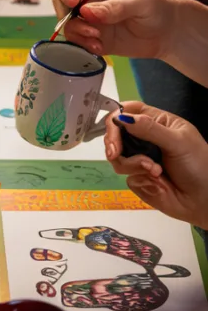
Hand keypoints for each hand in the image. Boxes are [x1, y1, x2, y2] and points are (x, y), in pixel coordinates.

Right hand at [55, 0, 173, 58]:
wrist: (168, 33)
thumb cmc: (159, 8)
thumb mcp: (143, 2)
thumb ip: (116, 6)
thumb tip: (87, 12)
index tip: (73, 2)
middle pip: (62, 1)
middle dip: (67, 15)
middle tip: (89, 27)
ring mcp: (90, 19)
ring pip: (67, 23)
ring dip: (77, 33)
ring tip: (98, 39)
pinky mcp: (93, 37)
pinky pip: (77, 41)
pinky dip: (83, 45)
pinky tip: (100, 48)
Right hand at [104, 102, 207, 228]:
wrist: (204, 200)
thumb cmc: (199, 165)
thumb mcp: (178, 142)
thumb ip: (150, 129)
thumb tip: (122, 118)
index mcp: (157, 123)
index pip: (130, 110)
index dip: (117, 115)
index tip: (113, 126)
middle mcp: (145, 139)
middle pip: (116, 134)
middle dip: (114, 142)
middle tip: (115, 152)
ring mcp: (140, 159)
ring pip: (118, 157)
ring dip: (134, 164)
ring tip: (155, 171)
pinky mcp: (138, 178)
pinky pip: (127, 175)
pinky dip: (141, 178)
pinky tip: (158, 182)